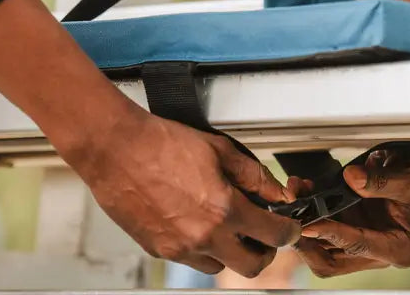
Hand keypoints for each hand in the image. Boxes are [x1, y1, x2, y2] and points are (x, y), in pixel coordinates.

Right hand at [68, 110, 300, 276]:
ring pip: (219, 266)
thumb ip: (253, 175)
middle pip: (250, 267)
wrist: (118, 150)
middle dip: (264, 252)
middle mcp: (204, 235)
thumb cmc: (163, 144)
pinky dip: (202, 247)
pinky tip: (198, 220)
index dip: (289, 232)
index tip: (291, 228)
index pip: (272, 235)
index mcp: (224, 208)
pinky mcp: (159, 250)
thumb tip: (275, 191)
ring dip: (231, 251)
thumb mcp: (219, 150)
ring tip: (228, 224)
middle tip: (264, 233)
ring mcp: (179, 248)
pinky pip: (191, 259)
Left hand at [291, 150, 409, 276]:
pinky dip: (311, 208)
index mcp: (399, 249)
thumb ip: (381, 180)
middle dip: (308, 238)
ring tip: (294, 192)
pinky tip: (303, 190)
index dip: (333, 234)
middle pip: (332, 259)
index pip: (359, 246)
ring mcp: (362, 241)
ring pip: (323, 244)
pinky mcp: (352, 227)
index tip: (310, 223)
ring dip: (304, 220)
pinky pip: (324, 224)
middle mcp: (378, 252)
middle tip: (292, 213)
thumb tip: (352, 178)